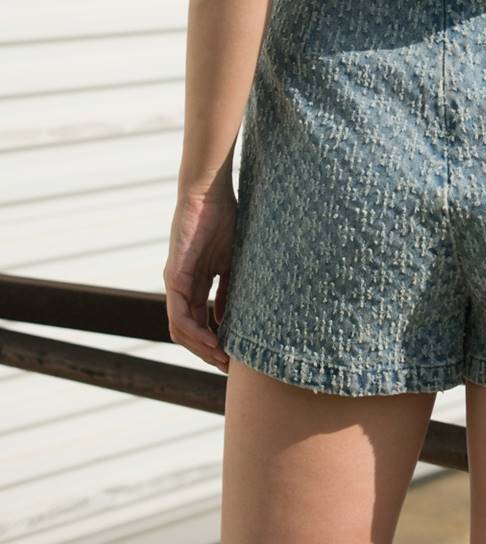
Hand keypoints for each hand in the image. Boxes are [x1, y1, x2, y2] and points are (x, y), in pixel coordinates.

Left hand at [163, 184, 235, 372]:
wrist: (210, 194)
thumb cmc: (223, 220)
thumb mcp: (231, 262)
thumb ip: (229, 290)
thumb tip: (229, 319)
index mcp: (195, 284)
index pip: (200, 323)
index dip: (216, 343)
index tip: (235, 357)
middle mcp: (181, 288)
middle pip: (188, 333)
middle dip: (208, 352)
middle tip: (230, 366)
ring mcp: (175, 284)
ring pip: (181, 330)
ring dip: (201, 348)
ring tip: (222, 358)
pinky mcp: (174, 277)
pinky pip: (179, 315)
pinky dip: (194, 332)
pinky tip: (213, 341)